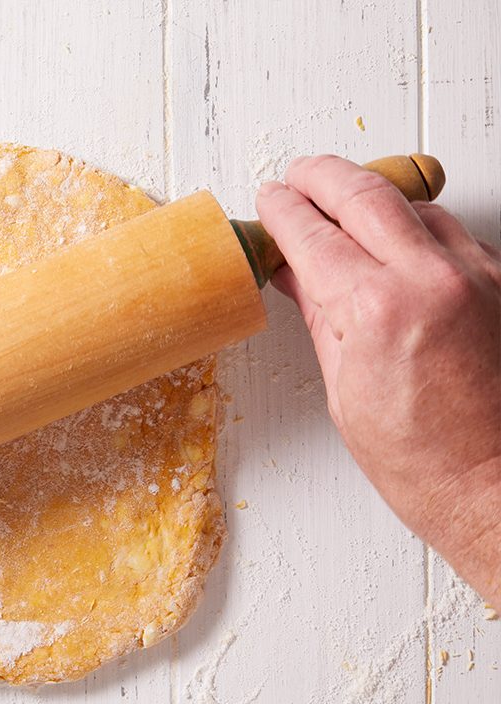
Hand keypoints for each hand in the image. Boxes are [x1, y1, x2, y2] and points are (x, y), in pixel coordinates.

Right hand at [257, 155, 500, 604]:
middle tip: (298, 174)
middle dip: (322, 176)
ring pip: (414, 206)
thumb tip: (296, 274)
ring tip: (342, 204)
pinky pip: (452, 233)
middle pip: (365, 194)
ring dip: (372, 197)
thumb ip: (321, 316)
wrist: (496, 486)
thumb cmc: (421, 461)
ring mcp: (477, 275)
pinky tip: (395, 239)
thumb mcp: (344, 388)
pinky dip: (417, 225)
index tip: (269, 200)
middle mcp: (432, 279)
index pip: (314, 234)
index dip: (282, 211)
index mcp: (377, 310)